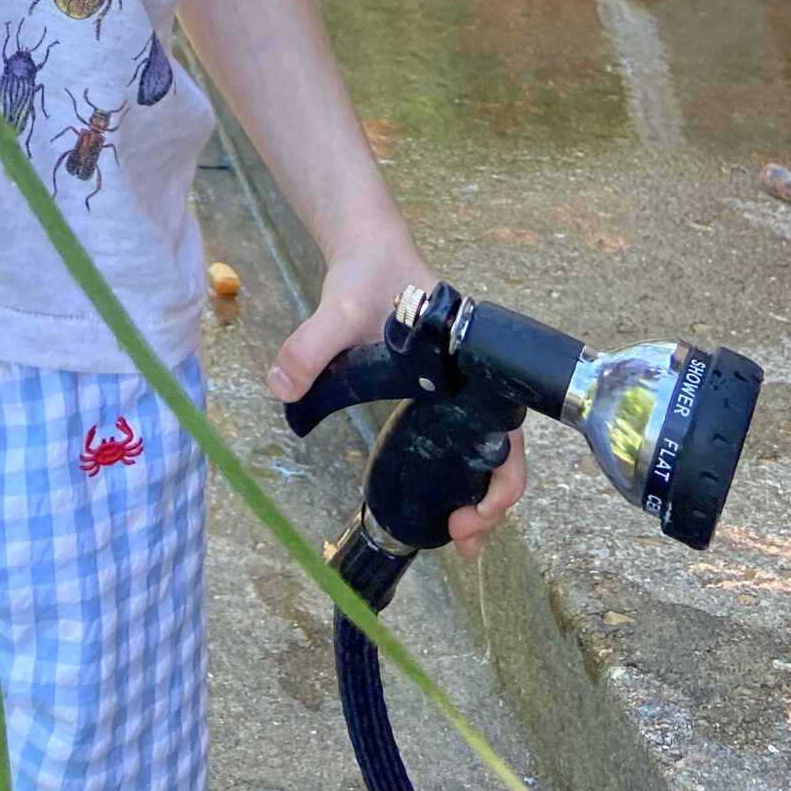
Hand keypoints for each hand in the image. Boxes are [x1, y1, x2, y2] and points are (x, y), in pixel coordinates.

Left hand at [266, 244, 528, 561]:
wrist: (370, 249)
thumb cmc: (369, 276)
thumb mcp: (338, 310)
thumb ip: (310, 346)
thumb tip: (282, 388)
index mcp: (472, 368)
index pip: (508, 435)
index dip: (502, 482)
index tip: (472, 514)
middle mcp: (475, 382)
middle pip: (503, 454)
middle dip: (491, 503)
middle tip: (462, 541)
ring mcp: (458, 390)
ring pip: (483, 451)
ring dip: (476, 493)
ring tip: (455, 535)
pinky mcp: (436, 394)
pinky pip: (456, 439)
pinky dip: (454, 473)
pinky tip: (434, 497)